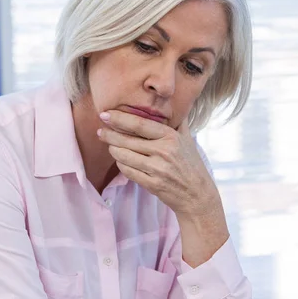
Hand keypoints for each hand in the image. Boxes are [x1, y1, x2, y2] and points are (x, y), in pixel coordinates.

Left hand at [97, 110, 220, 219]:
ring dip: (113, 150)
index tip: (105, 114)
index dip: (119, 118)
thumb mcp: (188, 140)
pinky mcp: (152, 184)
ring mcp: (157, 169)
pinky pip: (128, 171)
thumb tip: (171, 102)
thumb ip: (178, 121)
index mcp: (171, 137)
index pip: (139, 124)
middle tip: (100, 131)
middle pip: (128, 140)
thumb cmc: (191, 165)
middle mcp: (164, 152)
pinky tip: (120, 160)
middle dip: (110, 135)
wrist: (198, 195)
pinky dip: (121, 164)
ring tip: (110, 146)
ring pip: (124, 156)